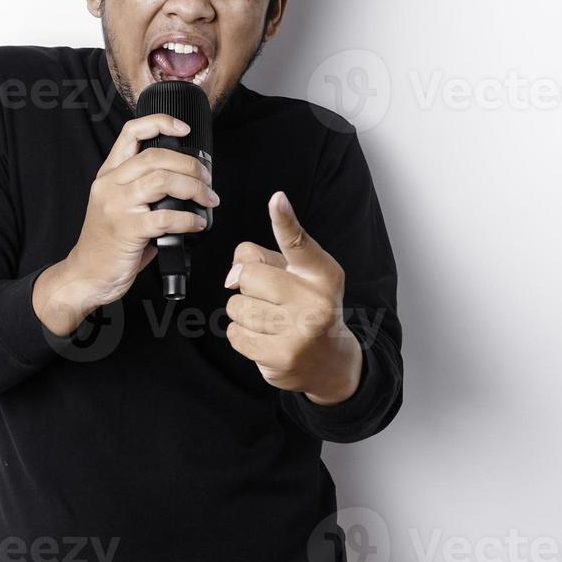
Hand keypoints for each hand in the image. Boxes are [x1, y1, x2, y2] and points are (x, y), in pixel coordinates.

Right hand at [34, 114, 217, 334]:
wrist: (85, 275)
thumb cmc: (108, 244)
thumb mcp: (119, 206)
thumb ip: (143, 190)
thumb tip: (185, 183)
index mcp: (109, 174)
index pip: (131, 133)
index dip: (160, 123)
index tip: (184, 128)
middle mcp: (110, 185)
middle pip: (155, 156)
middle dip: (190, 165)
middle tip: (207, 180)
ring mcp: (116, 207)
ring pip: (162, 181)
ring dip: (194, 188)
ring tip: (207, 200)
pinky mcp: (125, 230)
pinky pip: (165, 217)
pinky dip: (188, 219)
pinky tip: (196, 224)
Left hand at [224, 190, 362, 404]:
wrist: (330, 362)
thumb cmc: (308, 308)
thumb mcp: (300, 277)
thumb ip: (265, 260)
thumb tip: (232, 275)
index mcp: (322, 274)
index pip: (298, 242)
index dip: (284, 219)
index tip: (277, 199)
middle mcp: (314, 300)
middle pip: (249, 273)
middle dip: (249, 284)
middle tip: (270, 298)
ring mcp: (298, 330)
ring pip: (237, 304)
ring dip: (244, 311)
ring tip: (269, 320)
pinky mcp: (279, 356)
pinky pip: (234, 332)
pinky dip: (241, 333)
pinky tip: (263, 336)